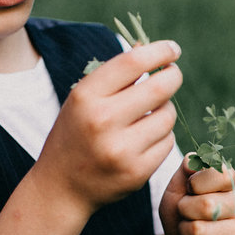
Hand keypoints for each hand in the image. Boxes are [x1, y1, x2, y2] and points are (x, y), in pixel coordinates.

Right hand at [34, 41, 182, 214]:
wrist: (61, 187)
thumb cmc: (76, 134)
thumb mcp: (83, 99)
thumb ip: (115, 75)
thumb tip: (147, 47)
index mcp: (86, 96)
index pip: (133, 62)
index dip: (159, 51)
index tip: (172, 49)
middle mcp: (102, 121)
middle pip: (160, 88)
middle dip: (172, 77)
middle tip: (173, 75)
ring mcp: (121, 150)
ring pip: (167, 116)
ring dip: (165, 111)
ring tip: (149, 115)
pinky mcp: (137, 172)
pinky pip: (167, 143)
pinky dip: (162, 137)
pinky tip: (145, 140)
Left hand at [160, 155, 234, 234]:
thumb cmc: (183, 210)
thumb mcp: (179, 186)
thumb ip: (185, 169)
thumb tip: (191, 160)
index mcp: (231, 181)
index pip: (220, 174)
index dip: (195, 182)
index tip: (190, 188)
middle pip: (206, 205)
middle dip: (184, 209)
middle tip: (186, 212)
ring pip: (199, 230)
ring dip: (183, 230)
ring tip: (188, 229)